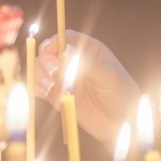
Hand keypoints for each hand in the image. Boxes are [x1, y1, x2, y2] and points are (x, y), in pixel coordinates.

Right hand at [35, 29, 140, 152]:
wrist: (122, 123)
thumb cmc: (122, 95)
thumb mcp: (109, 76)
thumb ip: (88, 63)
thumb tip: (65, 49)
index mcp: (90, 50)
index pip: (66, 38)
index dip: (55, 41)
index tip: (50, 50)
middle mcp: (74, 62)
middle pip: (49, 52)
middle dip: (47, 61)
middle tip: (56, 74)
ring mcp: (65, 79)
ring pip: (41, 69)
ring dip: (41, 76)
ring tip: (53, 87)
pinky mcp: (58, 96)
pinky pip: (39, 88)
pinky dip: (38, 89)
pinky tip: (47, 94)